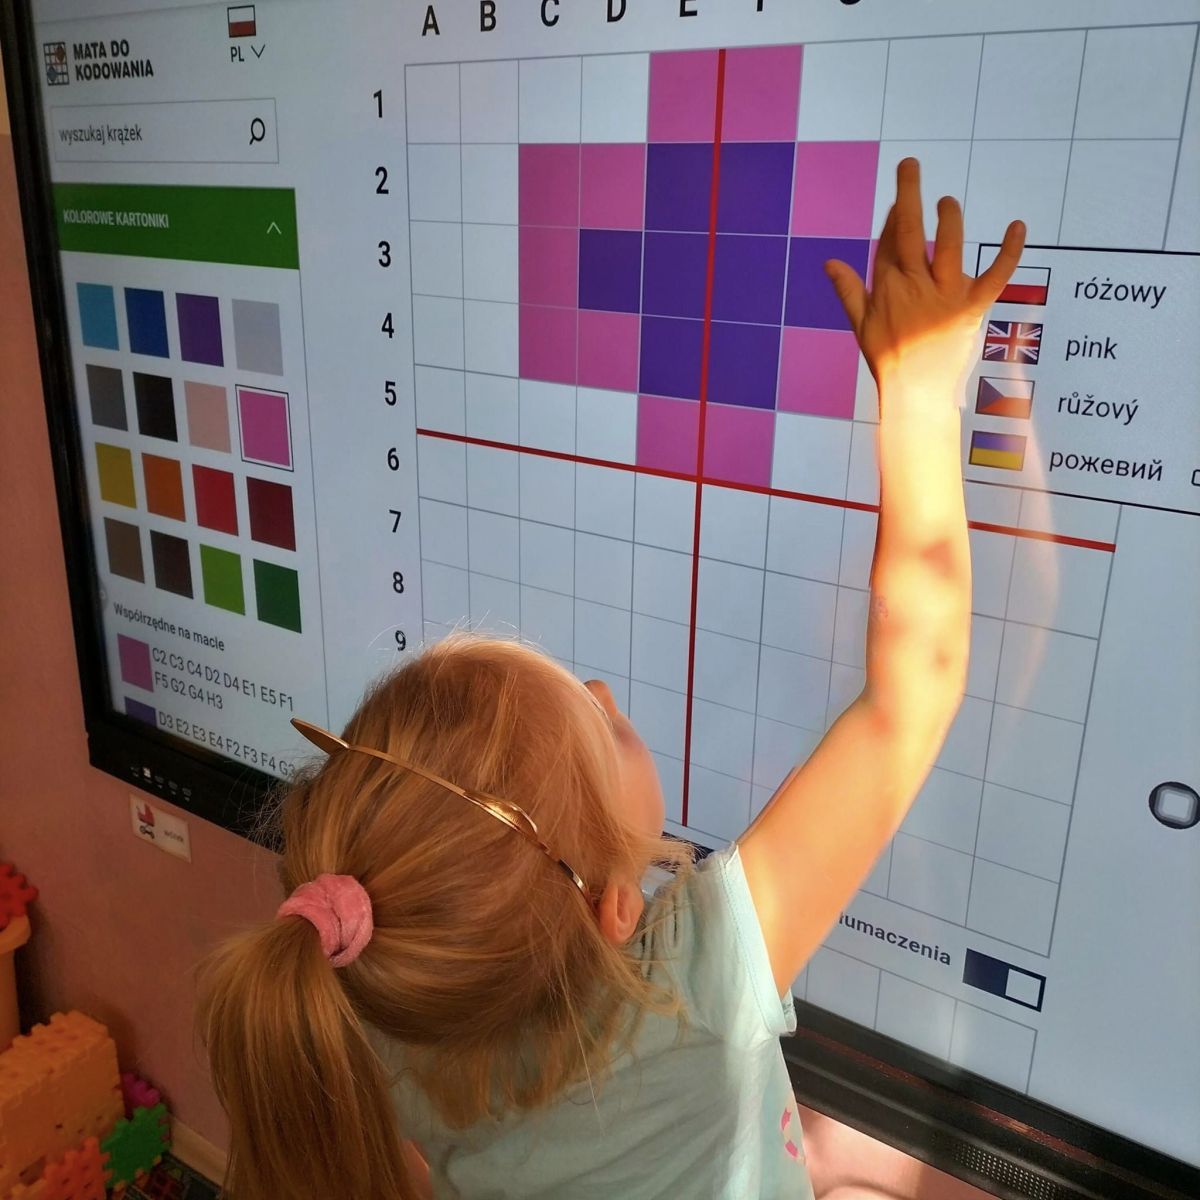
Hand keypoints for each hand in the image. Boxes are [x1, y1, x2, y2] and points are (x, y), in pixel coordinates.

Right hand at [825, 158, 1024, 402]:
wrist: (916, 396)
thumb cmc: (889, 363)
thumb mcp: (861, 327)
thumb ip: (848, 292)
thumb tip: (830, 263)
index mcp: (887, 289)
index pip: (889, 243)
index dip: (893, 220)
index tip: (899, 201)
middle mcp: (914, 285)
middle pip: (911, 231)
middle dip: (909, 194)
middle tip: (910, 165)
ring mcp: (944, 295)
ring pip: (949, 244)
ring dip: (949, 217)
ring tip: (947, 202)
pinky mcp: (971, 307)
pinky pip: (995, 275)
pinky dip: (1009, 250)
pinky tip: (1018, 225)